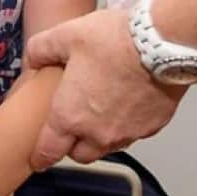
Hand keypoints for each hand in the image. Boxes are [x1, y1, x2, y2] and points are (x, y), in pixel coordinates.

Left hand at [26, 7, 187, 169]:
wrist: (163, 43)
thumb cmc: (113, 41)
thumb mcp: (64, 36)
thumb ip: (40, 50)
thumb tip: (33, 60)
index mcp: (69, 116)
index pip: (49, 150)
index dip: (40, 156)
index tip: (37, 159)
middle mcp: (98, 133)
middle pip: (80, 155)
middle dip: (71, 146)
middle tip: (69, 129)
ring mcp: (128, 133)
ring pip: (107, 147)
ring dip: (99, 138)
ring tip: (98, 114)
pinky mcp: (153, 127)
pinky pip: (132, 135)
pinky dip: (124, 127)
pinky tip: (124, 106)